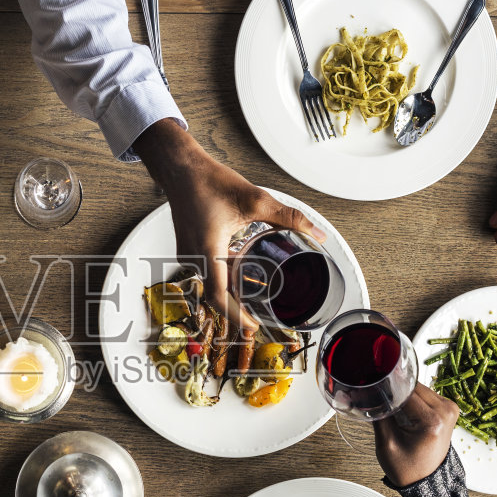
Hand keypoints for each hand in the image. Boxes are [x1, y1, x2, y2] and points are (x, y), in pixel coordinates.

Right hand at [133, 119, 323, 332]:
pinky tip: (242, 269)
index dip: (237, 317)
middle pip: (217, 293)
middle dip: (239, 308)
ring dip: (233, 289)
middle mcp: (194, 256)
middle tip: (260, 318)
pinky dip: (225, 274)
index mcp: (207, 250)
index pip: (220, 296)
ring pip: (213, 281)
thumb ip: (288, 217)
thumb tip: (315, 232)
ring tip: (256, 295)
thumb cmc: (208, 182)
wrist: (181, 169)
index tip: (253, 328)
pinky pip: (208, 269)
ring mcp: (189, 254)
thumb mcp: (255, 199)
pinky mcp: (189, 248)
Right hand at [373, 383, 458, 487]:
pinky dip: (413, 400)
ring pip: (419, 388)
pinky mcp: (448, 409)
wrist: (425, 481)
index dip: (388, 390)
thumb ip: (379, 415)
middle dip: (396, 393)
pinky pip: (425, 394)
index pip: (406, 390)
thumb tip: (370, 393)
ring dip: (405, 396)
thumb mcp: (386, 443)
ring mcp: (450, 409)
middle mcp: (446, 411)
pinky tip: (406, 414)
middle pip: (413, 386)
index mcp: (433, 421)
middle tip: (384, 407)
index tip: (376, 393)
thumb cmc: (408, 468)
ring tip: (397, 416)